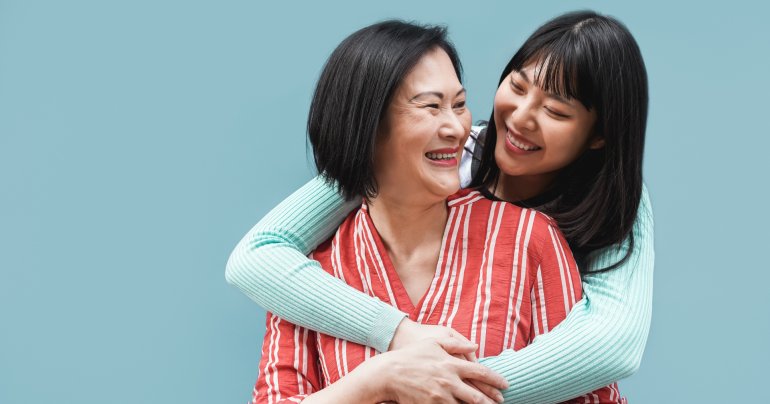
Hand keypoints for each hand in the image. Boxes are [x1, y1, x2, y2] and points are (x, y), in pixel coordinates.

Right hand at [390, 318, 508, 401]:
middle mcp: (449, 381)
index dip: (495, 379)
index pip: (480, 372)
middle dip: (491, 400)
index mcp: (451, 364)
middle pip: (477, 395)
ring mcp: (441, 396)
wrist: (388, 373)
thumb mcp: (433, 343)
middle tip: (500, 401)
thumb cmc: (411, 355)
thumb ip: (456, 344)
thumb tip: (475, 346)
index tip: (505, 385)